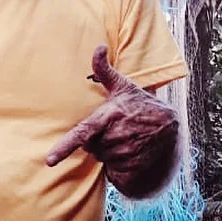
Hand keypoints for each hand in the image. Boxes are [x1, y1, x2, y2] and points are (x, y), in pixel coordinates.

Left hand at [46, 45, 179, 198]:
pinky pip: (114, 173)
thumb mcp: (124, 88)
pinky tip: (130, 154)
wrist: (172, 129)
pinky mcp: (134, 170)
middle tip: (115, 130)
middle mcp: (116, 137)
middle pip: (90, 147)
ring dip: (109, 152)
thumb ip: (105, 72)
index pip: (83, 133)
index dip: (65, 147)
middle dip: (98, 140)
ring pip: (102, 159)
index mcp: (110, 117)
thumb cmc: (142, 106)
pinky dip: (118, 166)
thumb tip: (98, 47)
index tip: (50, 160)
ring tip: (125, 140)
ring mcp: (126, 155)